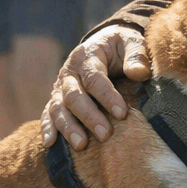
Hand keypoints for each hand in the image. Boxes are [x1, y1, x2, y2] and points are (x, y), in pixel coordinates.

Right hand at [41, 25, 148, 148]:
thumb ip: (136, 54)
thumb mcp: (131, 42)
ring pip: (58, 108)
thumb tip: (139, 72)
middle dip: (89, 116)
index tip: (122, 113)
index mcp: (87, 56)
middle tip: (105, 134)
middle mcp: (69, 72)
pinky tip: (50, 143)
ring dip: (68, 127)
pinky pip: (48, 114)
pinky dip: (47, 128)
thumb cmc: (120, 47)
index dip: (107, 96)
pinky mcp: (56, 99)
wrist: (103, 45)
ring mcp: (60, 87)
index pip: (94, 77)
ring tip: (81, 145)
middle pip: (74, 96)